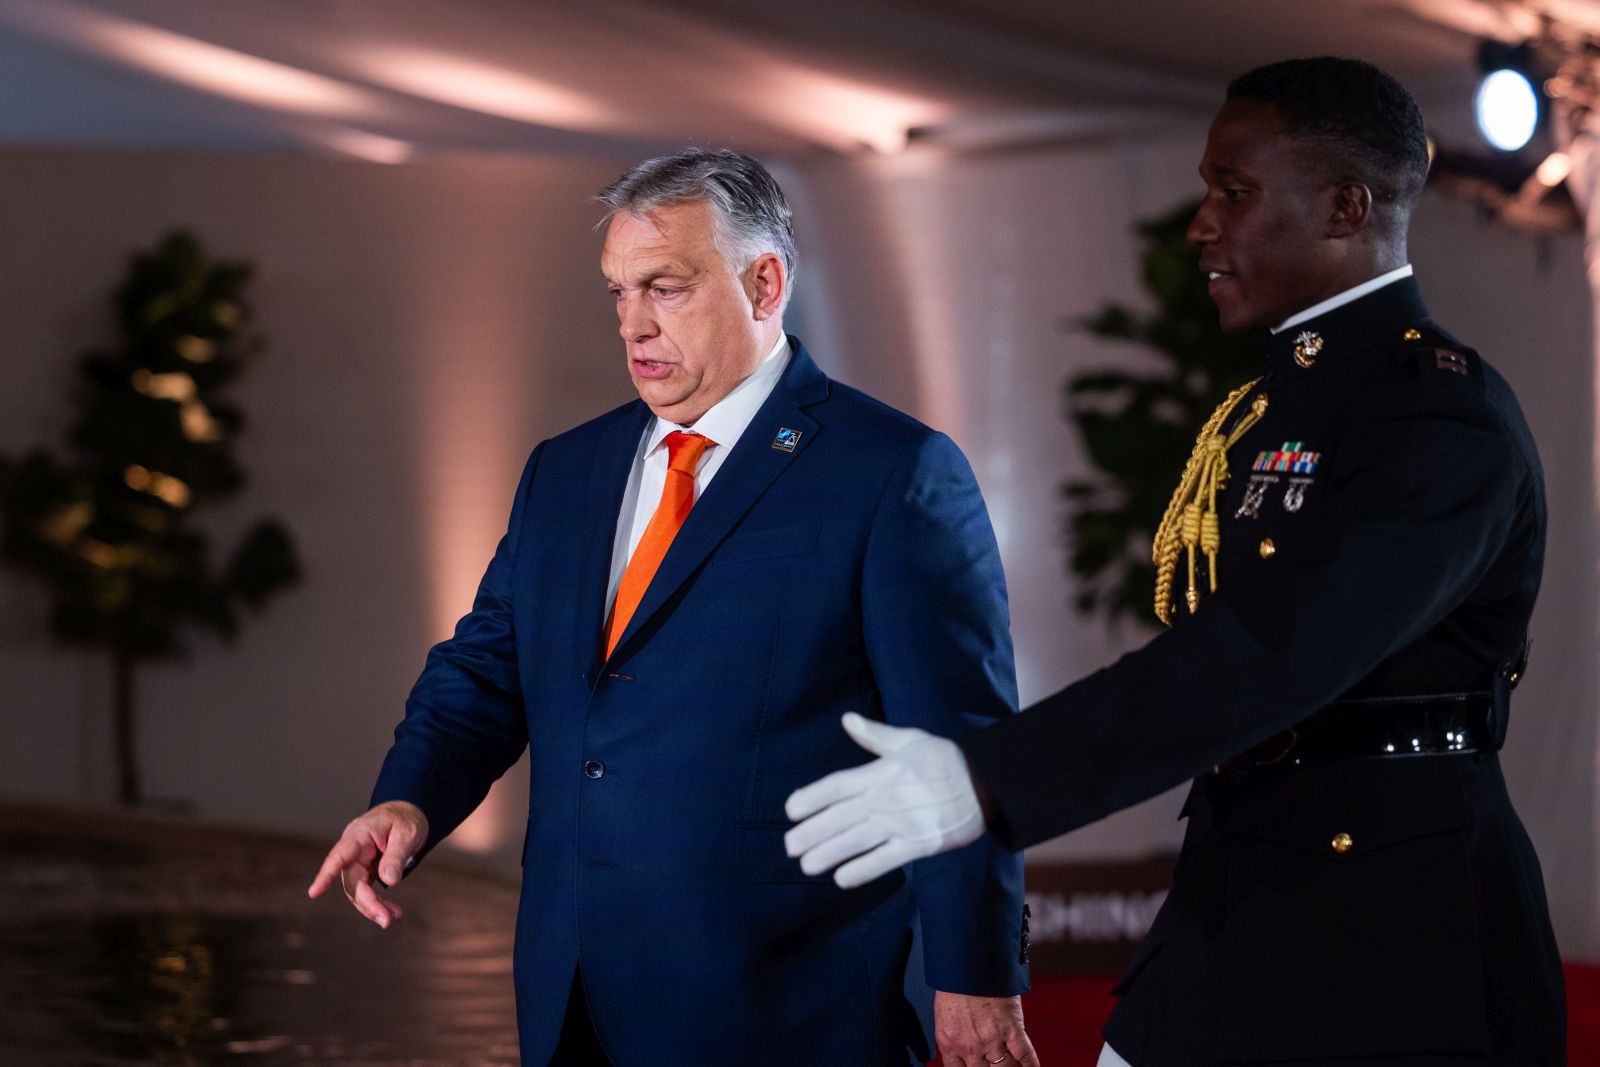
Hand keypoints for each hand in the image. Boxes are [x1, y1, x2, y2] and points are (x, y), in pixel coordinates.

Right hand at [306, 800, 428, 928]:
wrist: (407, 814)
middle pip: (352, 881)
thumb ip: (396, 855)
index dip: (326, 874)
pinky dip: (377, 903)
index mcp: (358, 835)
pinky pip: (366, 891)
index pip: (339, 855)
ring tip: (394, 917)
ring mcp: (358, 862)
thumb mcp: (407, 833)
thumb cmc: (405, 819)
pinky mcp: (366, 871)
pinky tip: (392, 913)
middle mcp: (353, 851)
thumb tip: (389, 881)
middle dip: (367, 903)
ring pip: (357, 891)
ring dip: (373, 907)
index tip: (314, 892)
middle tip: (387, 920)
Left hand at [784, 712, 984, 888]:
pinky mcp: (920, 845)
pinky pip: (886, 860)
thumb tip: (847, 719)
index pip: (839, 785)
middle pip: (842, 816)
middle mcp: (887, 798)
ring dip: (830, 853)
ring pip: (858, 840)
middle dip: (813, 831)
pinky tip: (842, 878)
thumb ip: (875, 735)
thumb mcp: (911, 740)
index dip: (813, 797)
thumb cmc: (946, 759)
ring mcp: (903, 823)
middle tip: (789, 846)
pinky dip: (863, 870)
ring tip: (806, 865)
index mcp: (882, 772)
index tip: (790, 809)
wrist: (987, 782)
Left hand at [935, 991, 1038, 1066]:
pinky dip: (1031, 1064)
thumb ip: (955, 1036)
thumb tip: (962, 1049)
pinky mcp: (1012, 1029)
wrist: (968, 961)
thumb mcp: (945, 1015)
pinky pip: (1025, 1054)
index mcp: (949, 1043)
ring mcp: (992, 1039)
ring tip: (1011, 1066)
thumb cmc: (954, 982)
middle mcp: (970, 1046)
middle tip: (994, 1066)